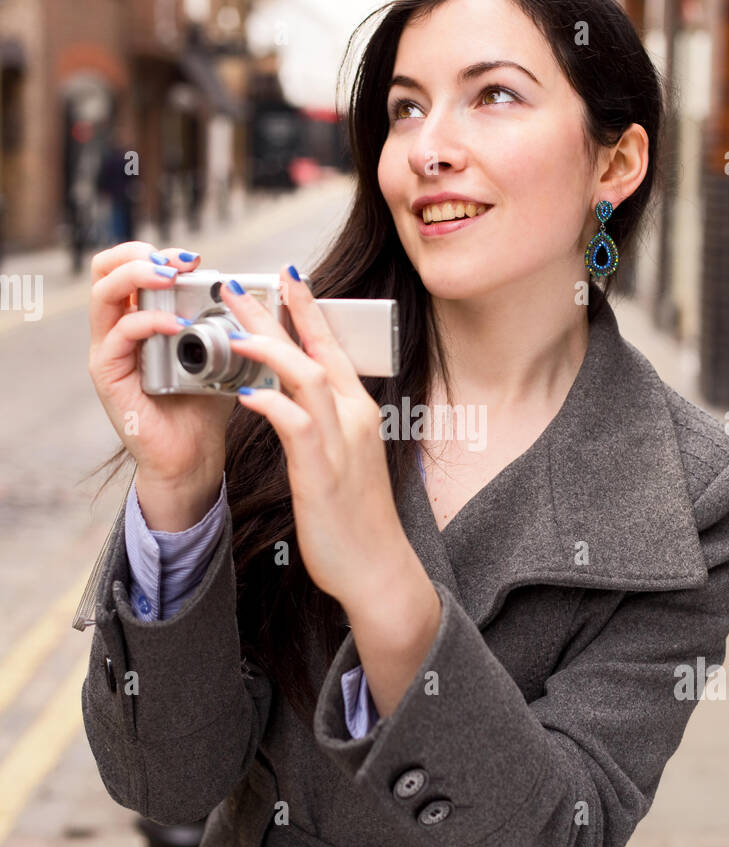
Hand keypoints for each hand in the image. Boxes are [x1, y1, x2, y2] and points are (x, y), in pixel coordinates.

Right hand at [87, 242, 232, 525]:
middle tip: (179, 263)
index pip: (128, 264)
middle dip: (143, 255)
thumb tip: (252, 287)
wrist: (195, 453)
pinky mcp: (108, 374)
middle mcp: (116, 328)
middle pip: (105, 268)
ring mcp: (109, 350)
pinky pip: (119, 334)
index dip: (157, 252)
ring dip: (139, 277)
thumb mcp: (221, 349)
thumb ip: (226, 318)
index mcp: (139, 315)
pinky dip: (149, 322)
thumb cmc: (205, 402)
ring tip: (172, 279)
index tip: (194, 259)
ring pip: (103, 292)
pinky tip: (178, 326)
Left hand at [218, 268, 410, 609]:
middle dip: (276, 314)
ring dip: (269, 348)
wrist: (377, 568)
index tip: (286, 278)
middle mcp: (354, 419)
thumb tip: (290, 400)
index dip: (309, 310)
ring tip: (233, 328)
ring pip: (308, 377)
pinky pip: (296, 426)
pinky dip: (271, 404)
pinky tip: (245, 393)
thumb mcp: (345, 458)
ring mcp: (342, 444)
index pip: (334, 347)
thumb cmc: (356, 517)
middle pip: (315, 351)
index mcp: (359, 412)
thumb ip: (323, 424)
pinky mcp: (322, 474)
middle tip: (237, 286)